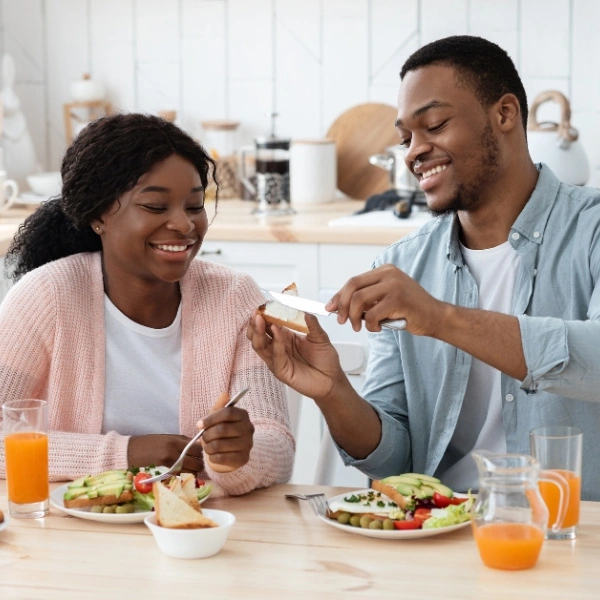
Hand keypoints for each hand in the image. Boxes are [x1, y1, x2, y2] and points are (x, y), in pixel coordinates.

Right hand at [127, 434, 203, 473]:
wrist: (130, 452)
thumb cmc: (149, 443)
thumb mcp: (168, 437)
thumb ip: (184, 442)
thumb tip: (200, 445)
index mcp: (175, 441)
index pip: (198, 448)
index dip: (202, 451)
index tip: (200, 452)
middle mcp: (174, 453)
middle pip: (197, 462)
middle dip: (199, 463)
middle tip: (196, 462)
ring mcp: (169, 465)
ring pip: (192, 472)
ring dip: (194, 472)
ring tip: (190, 469)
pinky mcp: (164, 474)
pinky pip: (181, 477)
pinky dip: (185, 476)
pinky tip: (182, 474)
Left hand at [197, 392, 254, 472]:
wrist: (231, 452)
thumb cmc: (222, 431)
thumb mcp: (219, 417)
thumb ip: (220, 406)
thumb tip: (225, 394)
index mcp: (243, 415)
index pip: (228, 413)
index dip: (211, 418)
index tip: (199, 424)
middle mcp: (249, 428)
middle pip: (223, 429)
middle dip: (207, 434)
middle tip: (202, 437)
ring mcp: (248, 444)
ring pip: (220, 445)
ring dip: (208, 447)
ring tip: (207, 447)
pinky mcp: (244, 458)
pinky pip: (222, 458)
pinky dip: (212, 457)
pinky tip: (212, 455)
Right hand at [247, 310, 346, 403]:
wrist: (332, 380)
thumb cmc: (325, 359)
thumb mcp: (320, 337)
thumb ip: (311, 323)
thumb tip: (303, 309)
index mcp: (284, 336)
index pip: (268, 324)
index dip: (264, 315)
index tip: (263, 304)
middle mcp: (278, 347)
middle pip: (259, 335)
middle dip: (255, 323)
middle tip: (257, 312)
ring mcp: (277, 359)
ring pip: (260, 346)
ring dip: (259, 332)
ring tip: (260, 319)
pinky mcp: (281, 371)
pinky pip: (275, 357)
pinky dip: (275, 343)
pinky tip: (277, 332)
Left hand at [326, 264, 443, 335]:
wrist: (435, 316)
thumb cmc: (409, 310)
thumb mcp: (385, 298)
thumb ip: (367, 298)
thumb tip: (339, 306)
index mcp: (384, 270)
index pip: (353, 281)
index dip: (339, 296)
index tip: (330, 308)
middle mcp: (388, 273)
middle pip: (353, 287)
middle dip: (342, 306)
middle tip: (342, 321)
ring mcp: (394, 284)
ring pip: (359, 300)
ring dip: (355, 317)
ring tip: (360, 327)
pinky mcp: (398, 299)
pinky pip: (372, 314)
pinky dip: (370, 325)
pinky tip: (377, 328)